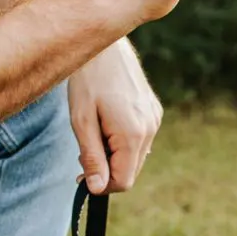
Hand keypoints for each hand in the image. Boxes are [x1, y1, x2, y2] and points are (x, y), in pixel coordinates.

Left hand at [68, 38, 162, 193]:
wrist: (105, 47)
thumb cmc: (88, 81)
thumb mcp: (82, 122)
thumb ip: (92, 157)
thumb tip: (97, 188)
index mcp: (133, 134)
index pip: (123, 182)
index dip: (101, 185)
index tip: (82, 173)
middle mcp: (150, 129)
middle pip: (131, 172)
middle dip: (107, 170)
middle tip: (84, 152)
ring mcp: (154, 119)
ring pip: (135, 157)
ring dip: (114, 155)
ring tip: (95, 133)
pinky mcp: (154, 111)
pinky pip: (140, 140)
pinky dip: (123, 142)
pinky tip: (107, 123)